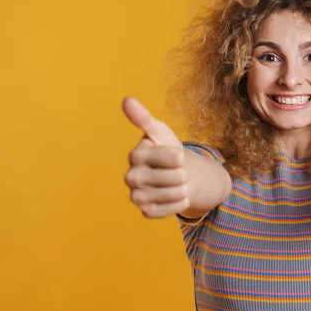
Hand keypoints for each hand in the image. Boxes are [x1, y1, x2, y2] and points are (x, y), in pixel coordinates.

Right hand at [122, 97, 189, 217]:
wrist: (174, 174)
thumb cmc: (167, 150)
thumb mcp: (160, 132)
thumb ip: (144, 118)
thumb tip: (127, 100)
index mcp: (136, 154)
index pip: (172, 158)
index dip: (180, 157)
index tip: (177, 156)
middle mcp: (131, 176)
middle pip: (175, 178)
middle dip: (183, 174)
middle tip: (177, 171)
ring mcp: (136, 195)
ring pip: (172, 194)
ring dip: (182, 189)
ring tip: (178, 183)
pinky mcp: (145, 210)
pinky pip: (169, 210)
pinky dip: (178, 203)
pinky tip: (176, 196)